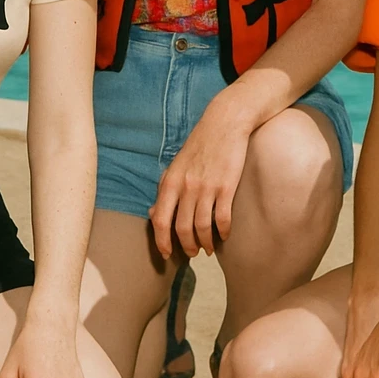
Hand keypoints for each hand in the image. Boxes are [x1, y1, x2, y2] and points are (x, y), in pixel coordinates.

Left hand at [149, 99, 251, 257]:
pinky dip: (222, 232)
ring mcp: (206, 187)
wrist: (225, 123)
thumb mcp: (176, 165)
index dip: (162, 241)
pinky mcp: (226, 187)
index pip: (160, 219)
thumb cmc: (200, 144)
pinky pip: (222, 218)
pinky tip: (224, 235)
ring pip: (202, 227)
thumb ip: (166, 188)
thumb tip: (152, 213)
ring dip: (205, 242)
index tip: (167, 253)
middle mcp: (186, 186)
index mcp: (171, 181)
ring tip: (208, 248)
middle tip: (192, 252)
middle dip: (186, 246)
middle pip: (181, 228)